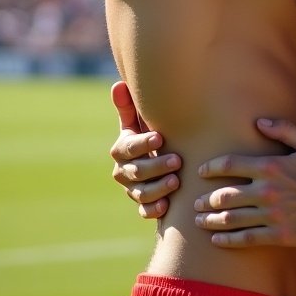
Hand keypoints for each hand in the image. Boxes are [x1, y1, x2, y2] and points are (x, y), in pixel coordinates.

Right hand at [109, 80, 181, 219]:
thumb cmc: (151, 136)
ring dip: (157, 188)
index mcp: (122, 149)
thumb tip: (118, 85)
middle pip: (136, 171)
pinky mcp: (142, 205)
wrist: (158, 163)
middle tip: (177, 161)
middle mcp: (123, 171)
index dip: (143, 143)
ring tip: (176, 182)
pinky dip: (154, 209)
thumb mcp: (140, 122)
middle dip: (156, 166)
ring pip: (141, 193)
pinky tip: (167, 206)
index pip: (129, 147)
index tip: (160, 138)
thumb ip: (130, 107)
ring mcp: (132, 189)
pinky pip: (144, 211)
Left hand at [193, 118, 295, 247]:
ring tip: (198, 221)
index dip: (211, 168)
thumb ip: (284, 130)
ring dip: (211, 220)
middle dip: (206, 199)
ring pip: (231, 219)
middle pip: (225, 195)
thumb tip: (258, 122)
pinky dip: (228, 239)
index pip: (230, 164)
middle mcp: (267, 191)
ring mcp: (272, 215)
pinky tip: (217, 239)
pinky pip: (247, 238)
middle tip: (194, 202)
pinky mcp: (280, 235)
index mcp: (271, 166)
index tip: (201, 172)